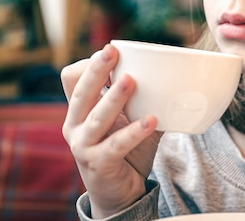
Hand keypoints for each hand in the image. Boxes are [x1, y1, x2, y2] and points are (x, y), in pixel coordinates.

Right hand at [61, 44, 162, 217]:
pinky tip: (152, 120)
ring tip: (131, 81)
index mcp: (79, 110)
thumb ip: (141, 98)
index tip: (111, 51)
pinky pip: (117, 145)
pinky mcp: (98, 164)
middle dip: (95, 70)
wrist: (119, 193)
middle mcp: (74, 126)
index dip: (88, 64)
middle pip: (80, 92)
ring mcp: (83, 146)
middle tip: (111, 51)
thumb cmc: (125, 150)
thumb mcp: (128, 119)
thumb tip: (174, 71)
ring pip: (97, 117)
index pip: (71, 79)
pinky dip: (134, 131)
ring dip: (114, 97)